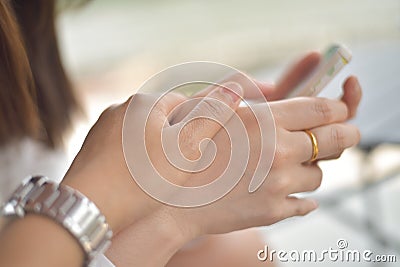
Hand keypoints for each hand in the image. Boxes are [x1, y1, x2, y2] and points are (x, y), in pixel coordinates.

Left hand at [62, 83, 243, 232]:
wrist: (88, 209)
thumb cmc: (141, 179)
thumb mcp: (186, 149)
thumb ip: (211, 116)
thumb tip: (233, 89)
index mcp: (144, 103)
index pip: (183, 104)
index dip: (197, 126)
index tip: (199, 149)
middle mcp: (119, 109)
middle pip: (161, 120)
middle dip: (175, 140)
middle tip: (180, 168)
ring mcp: (102, 130)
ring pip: (141, 136)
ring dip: (154, 152)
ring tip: (157, 178)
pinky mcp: (91, 150)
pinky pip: (122, 150)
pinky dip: (133, 162)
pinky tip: (136, 181)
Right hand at [163, 76, 361, 236]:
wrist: (168, 199)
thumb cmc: (182, 149)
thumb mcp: (206, 108)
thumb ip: (241, 90)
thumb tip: (273, 87)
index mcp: (264, 120)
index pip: (323, 108)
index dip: (339, 107)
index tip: (341, 110)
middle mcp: (278, 151)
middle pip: (336, 139)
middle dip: (346, 133)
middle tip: (346, 133)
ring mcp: (278, 185)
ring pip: (319, 174)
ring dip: (312, 167)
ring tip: (293, 166)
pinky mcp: (272, 211)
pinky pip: (306, 202)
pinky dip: (303, 195)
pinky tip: (289, 190)